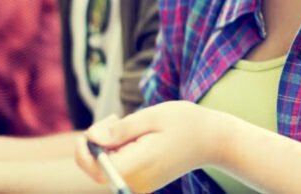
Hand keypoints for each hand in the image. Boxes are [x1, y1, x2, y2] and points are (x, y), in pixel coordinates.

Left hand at [75, 101, 236, 193]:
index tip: (99, 126)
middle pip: (99, 168)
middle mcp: (137, 182)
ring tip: (131, 124)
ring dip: (111, 145)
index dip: (85, 148)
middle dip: (98, 143)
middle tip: (116, 118)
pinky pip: (122, 167)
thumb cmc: (187, 123)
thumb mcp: (151, 117)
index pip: (95, 166)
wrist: (215, 140)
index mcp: (137, 166)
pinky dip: (122, 150)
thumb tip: (91, 136)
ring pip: (109, 166)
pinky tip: (137, 135)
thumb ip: (119, 129)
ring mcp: (142, 184)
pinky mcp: (146, 181)